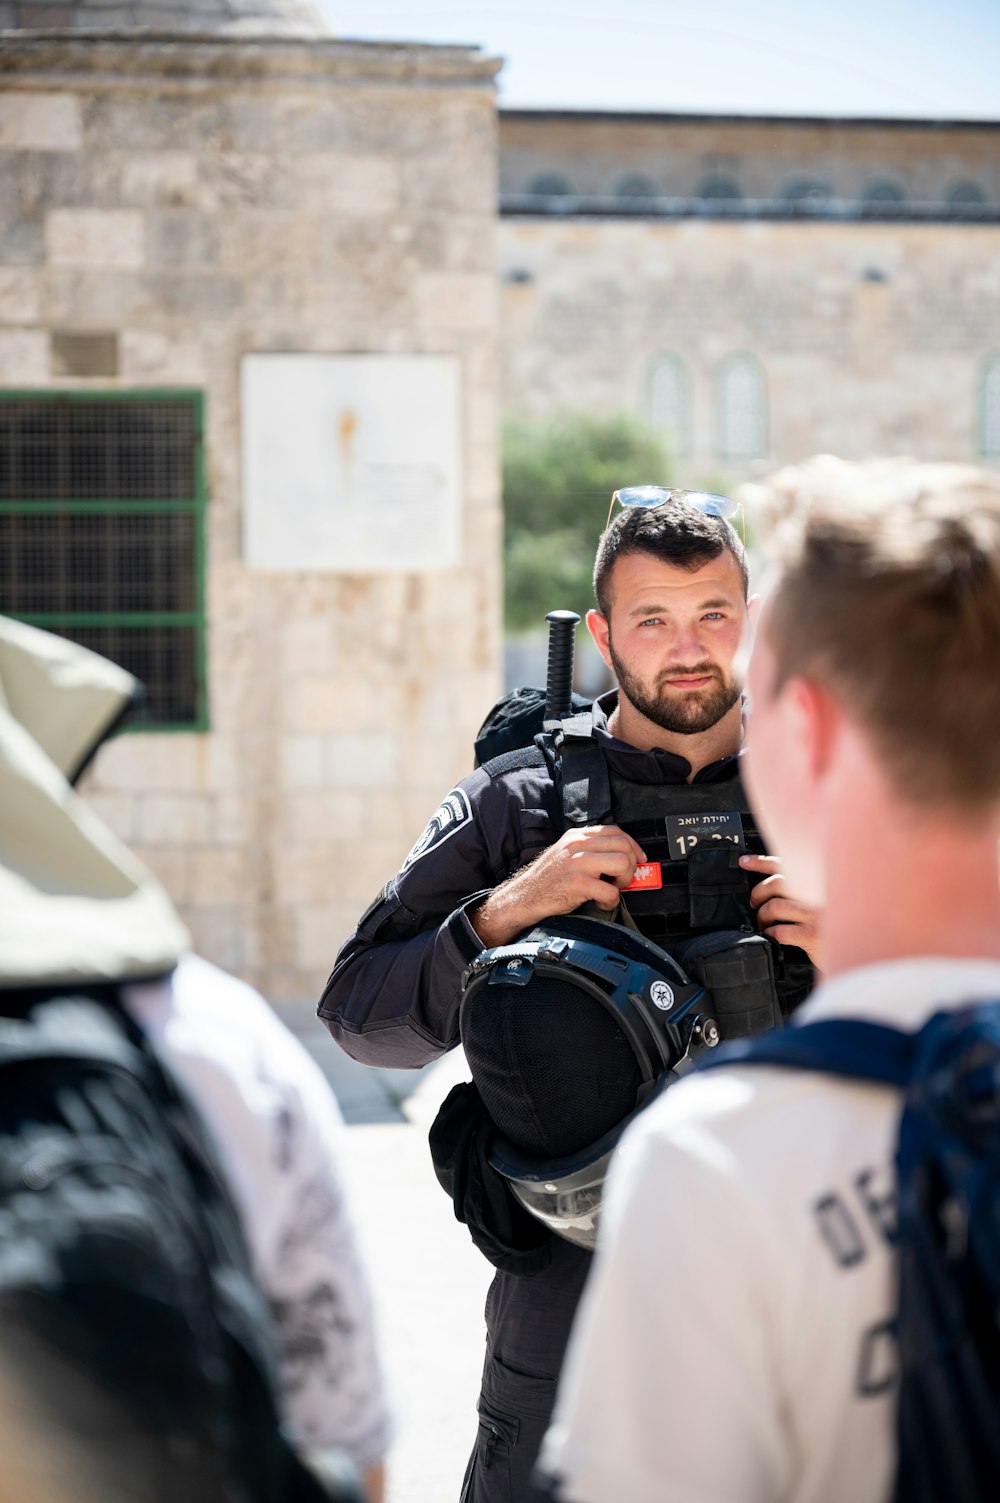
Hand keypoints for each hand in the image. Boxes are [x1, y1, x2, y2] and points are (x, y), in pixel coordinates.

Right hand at [471, 824, 645, 947]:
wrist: (525, 897)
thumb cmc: (548, 879)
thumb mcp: (566, 853)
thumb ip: (589, 849)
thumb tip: (622, 856)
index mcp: (576, 836)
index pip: (615, 831)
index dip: (633, 846)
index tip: (639, 860)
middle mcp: (578, 845)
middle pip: (624, 846)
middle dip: (631, 865)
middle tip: (622, 880)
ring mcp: (578, 863)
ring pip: (623, 863)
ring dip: (624, 881)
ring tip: (612, 889)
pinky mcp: (578, 884)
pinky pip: (611, 891)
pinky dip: (611, 901)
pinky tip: (601, 902)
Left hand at [739, 852, 823, 970]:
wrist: (856, 948)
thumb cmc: (832, 924)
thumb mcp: (821, 900)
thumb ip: (801, 888)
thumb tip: (769, 883)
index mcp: (817, 880)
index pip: (785, 863)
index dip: (761, 861)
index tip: (744, 862)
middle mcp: (818, 893)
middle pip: (776, 883)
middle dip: (758, 894)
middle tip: (755, 904)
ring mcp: (816, 914)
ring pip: (774, 906)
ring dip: (762, 916)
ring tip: (763, 923)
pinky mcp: (813, 935)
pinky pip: (780, 931)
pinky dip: (769, 933)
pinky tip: (771, 936)